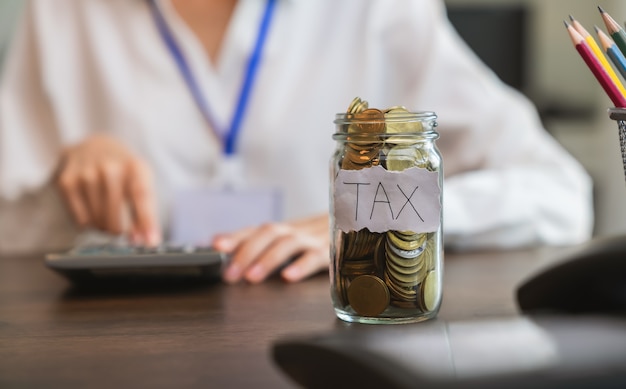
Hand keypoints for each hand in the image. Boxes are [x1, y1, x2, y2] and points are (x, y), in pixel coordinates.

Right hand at [56, 134, 160, 244]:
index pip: (142, 196)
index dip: (147, 221)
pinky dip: (89, 222)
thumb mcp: (142, 183)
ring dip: (104, 226)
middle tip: (121, 229)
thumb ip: (145, 212)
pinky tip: (92, 209)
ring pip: (97, 221)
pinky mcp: (67, 182)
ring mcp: (86, 174)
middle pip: (116, 217)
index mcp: (135, 167)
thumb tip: (143, 240)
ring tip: (107, 213)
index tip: (151, 242)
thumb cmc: (124, 171)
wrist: (95, 146)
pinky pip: (81, 220)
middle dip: (120, 231)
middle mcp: (110, 167)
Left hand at [213, 214, 329, 283]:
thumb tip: (226, 253)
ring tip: (252, 278)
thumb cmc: (321, 239)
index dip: (234, 236)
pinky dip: (301, 266)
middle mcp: (296, 231)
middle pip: (268, 233)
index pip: (254, 229)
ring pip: (288, 243)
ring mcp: (315, 239)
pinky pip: (316, 257)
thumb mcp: (294, 242)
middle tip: (229, 275)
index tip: (215, 245)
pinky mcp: (333, 252)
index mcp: (285, 229)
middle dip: (245, 252)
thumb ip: (266, 248)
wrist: (360, 223)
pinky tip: (289, 278)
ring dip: (267, 260)